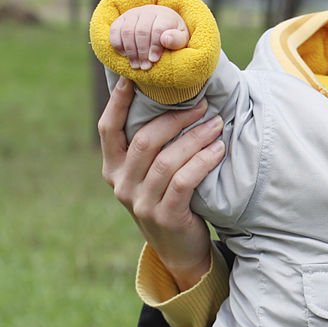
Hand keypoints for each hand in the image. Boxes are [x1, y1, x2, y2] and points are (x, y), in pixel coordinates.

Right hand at [98, 77, 224, 290]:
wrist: (179, 248)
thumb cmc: (170, 198)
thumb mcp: (152, 173)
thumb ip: (154, 145)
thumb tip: (173, 98)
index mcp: (113, 167)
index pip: (108, 128)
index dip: (118, 101)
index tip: (134, 77)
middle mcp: (121, 183)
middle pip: (145, 140)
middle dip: (176, 118)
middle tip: (203, 105)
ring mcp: (140, 202)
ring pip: (168, 160)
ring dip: (196, 138)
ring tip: (217, 124)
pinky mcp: (165, 216)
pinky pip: (184, 181)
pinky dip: (203, 161)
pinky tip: (219, 150)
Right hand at [109, 4, 189, 69]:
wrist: (162, 27)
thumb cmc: (174, 36)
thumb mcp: (182, 39)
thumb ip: (177, 40)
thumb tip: (166, 40)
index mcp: (165, 15)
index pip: (157, 29)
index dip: (155, 46)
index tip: (154, 60)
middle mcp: (148, 11)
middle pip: (141, 31)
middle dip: (142, 51)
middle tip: (144, 67)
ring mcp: (133, 14)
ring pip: (127, 31)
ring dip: (130, 50)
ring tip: (135, 65)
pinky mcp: (122, 19)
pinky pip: (115, 30)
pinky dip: (117, 43)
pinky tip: (124, 55)